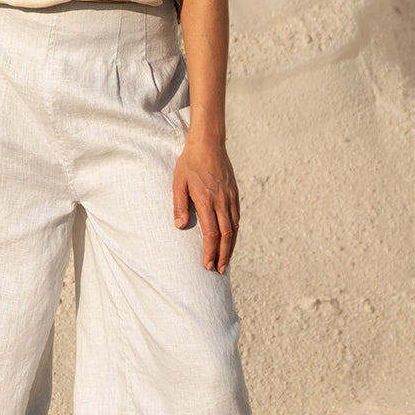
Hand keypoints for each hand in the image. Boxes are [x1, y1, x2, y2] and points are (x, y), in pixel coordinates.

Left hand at [172, 134, 239, 272]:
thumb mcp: (178, 183)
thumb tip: (180, 227)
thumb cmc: (189, 163)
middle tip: (220, 270)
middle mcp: (222, 202)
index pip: (212, 233)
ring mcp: (231, 198)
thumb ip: (179, 205)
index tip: (207, 264)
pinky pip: (237, 218)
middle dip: (223, 255)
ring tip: (226, 261)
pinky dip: (234, 233)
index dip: (210, 252)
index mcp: (207, 201)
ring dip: (231, 247)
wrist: (208, 144)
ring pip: (234, 228)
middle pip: (226, 235)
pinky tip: (230, 240)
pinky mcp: (235, 194)